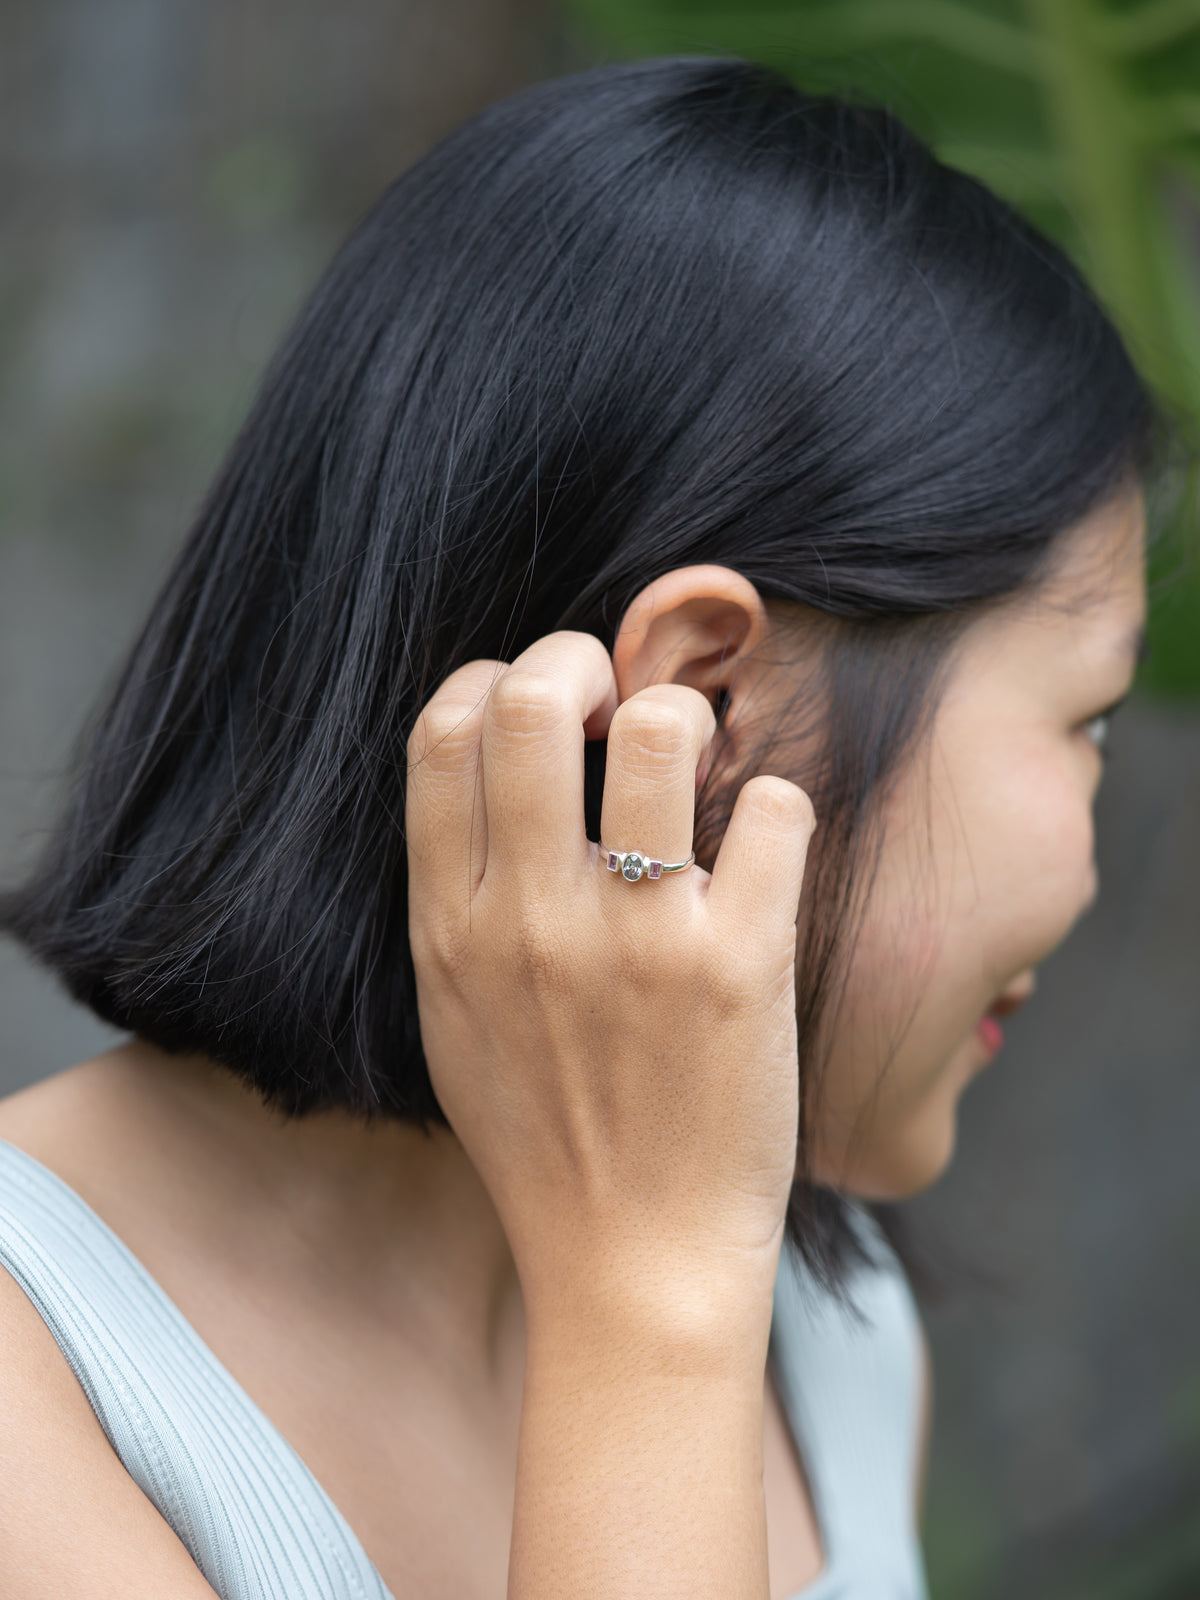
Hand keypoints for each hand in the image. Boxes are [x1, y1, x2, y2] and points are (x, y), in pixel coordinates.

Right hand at [405, 631, 815, 1331]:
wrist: (632, 1265)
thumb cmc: (545, 1140)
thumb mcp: (454, 1018)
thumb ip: (460, 898)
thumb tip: (491, 775)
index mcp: (452, 926)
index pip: (446, 728)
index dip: (496, 679)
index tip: (541, 709)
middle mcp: (535, 920)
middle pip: (537, 700)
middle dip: (581, 660)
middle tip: (618, 703)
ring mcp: (641, 942)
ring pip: (663, 731)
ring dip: (686, 717)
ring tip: (699, 762)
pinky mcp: (742, 968)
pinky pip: (771, 812)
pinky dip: (775, 806)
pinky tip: (762, 847)